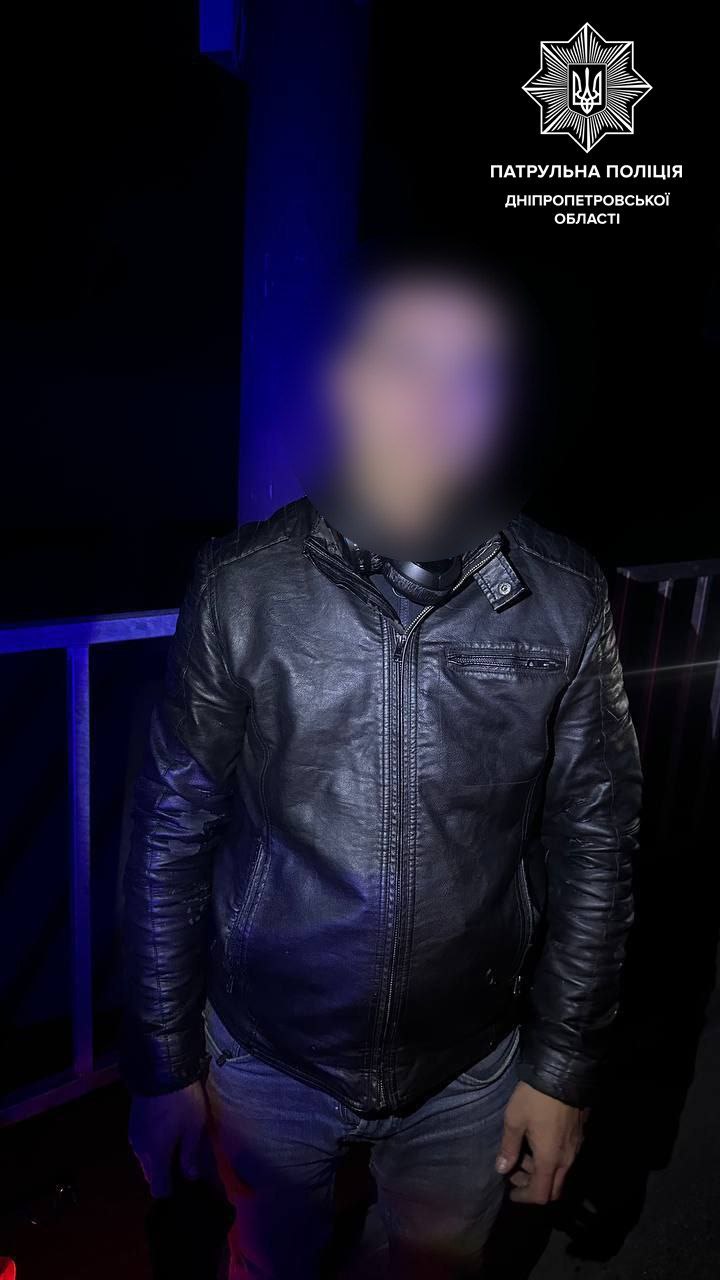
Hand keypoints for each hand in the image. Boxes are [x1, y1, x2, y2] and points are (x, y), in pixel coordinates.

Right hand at [129, 1081, 211, 1197]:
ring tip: (178, 1146)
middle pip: (151, 1175)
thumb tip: (191, 1177)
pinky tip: (167, 1133)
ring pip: (146, 1159)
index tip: (185, 1185)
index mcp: (155, 1157)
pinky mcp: (133, 1122)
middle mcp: (140, 1151)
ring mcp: (134, 1135)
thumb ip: (190, 1156)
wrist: (160, 1068)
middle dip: (166, 1175)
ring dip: (159, 1158)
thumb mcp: (193, 1128)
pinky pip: (143, 1144)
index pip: (158, 1189)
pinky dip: (153, 1145)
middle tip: (185, 1164)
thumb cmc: (181, 1102)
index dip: (172, 1191)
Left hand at [495, 1081, 586, 1203]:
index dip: (524, 1198)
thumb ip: (508, 1147)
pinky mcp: (579, 1135)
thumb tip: (502, 1169)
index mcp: (550, 1159)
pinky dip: (551, 1159)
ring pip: (560, 1173)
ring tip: (524, 1155)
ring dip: (542, 1172)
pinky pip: (566, 1158)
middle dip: (534, 1187)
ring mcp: (576, 1147)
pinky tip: (538, 1142)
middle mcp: (567, 1159)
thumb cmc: (535, 1098)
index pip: (541, 1194)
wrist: (563, 1073)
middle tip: (516, 1175)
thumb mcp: (514, 1120)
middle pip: (554, 1189)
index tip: (511, 1192)